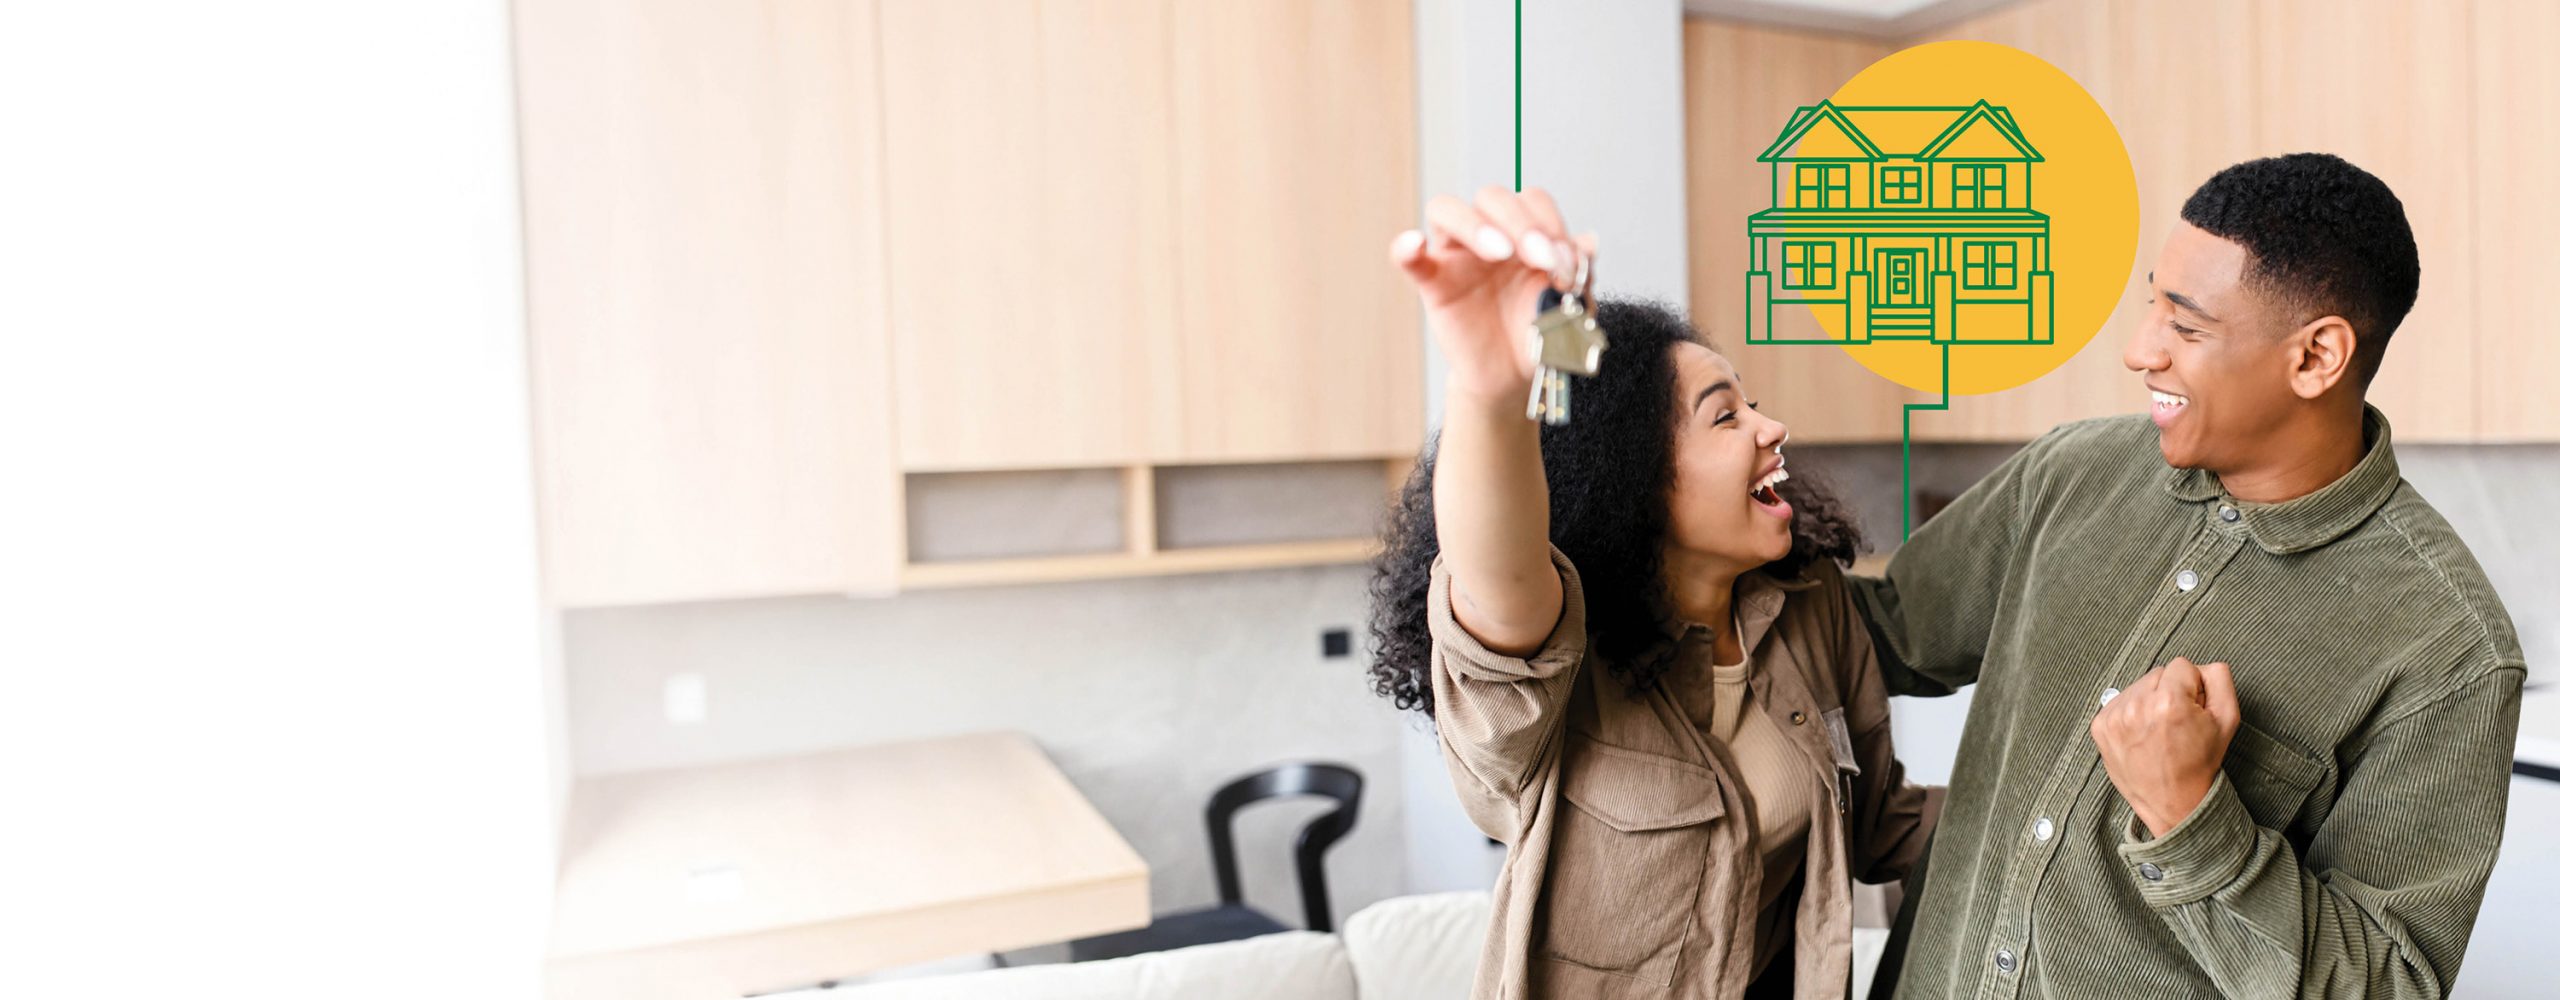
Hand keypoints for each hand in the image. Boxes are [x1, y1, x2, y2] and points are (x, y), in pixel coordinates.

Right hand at [1387, 186, 1596, 399]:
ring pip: (1449, 211)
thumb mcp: (1571, 304)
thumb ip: (1580, 274)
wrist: (1515, 376)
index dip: (1550, 222)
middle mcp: (1489, 234)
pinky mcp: (1432, 283)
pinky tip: (1415, 244)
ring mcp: (1457, 255)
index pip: (1531, 200)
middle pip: (1492, 197)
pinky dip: (1406, 247)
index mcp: (1525, 232)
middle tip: (1542, 258)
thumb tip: (1588, 242)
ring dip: (1476, 224)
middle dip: (1521, 222)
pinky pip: (1408, 258)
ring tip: (1500, 252)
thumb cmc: (1540, 334)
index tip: (1566, 263)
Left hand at [2090, 656, 2240, 836]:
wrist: (2173, 801)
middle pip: (2158, 673)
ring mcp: (2114, 717)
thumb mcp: (2228, 719)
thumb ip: (2220, 679)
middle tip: (2177, 722)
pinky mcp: (2100, 726)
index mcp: (2169, 702)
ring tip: (2159, 729)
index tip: (2193, 710)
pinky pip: (2120, 702)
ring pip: (2138, 686)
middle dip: (2170, 691)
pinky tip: (2143, 734)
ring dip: (2149, 700)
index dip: (2193, 687)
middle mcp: (2137, 706)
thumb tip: (2203, 664)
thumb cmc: (2200, 762)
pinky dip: (2132, 713)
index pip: (2182, 665)